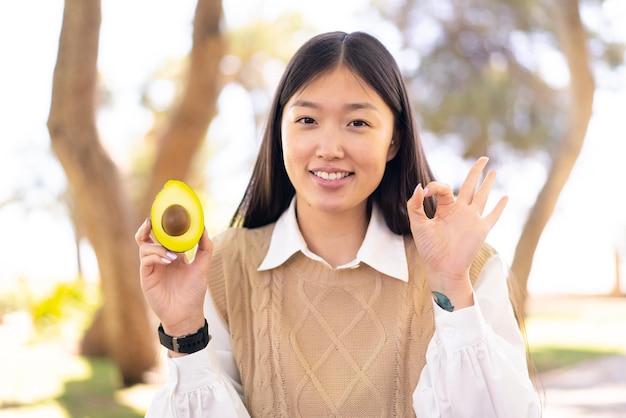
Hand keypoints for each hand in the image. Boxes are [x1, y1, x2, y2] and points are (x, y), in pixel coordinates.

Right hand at [135, 218, 212, 336]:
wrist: (187, 314)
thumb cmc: (194, 292)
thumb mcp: (202, 266)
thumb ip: (205, 247)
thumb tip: (204, 227)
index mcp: (172, 254)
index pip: (163, 234)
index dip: (163, 223)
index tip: (168, 211)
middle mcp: (160, 258)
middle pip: (146, 236)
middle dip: (148, 226)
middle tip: (153, 220)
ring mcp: (152, 267)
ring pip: (144, 246)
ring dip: (158, 246)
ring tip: (173, 255)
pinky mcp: (146, 276)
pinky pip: (145, 260)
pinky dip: (156, 256)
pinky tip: (168, 260)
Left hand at [407, 157, 506, 307]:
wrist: (442, 268)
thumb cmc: (428, 249)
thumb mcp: (418, 225)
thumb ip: (415, 205)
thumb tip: (420, 187)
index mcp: (444, 209)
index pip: (443, 188)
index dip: (435, 186)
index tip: (427, 192)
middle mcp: (460, 211)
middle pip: (469, 185)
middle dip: (476, 171)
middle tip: (483, 158)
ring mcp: (472, 219)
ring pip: (482, 196)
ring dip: (488, 184)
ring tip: (493, 171)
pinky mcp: (481, 229)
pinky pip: (493, 215)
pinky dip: (500, 207)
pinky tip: (505, 197)